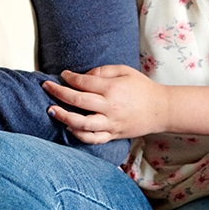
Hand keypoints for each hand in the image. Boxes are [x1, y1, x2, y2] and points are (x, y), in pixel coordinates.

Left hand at [42, 65, 167, 143]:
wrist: (162, 109)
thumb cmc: (142, 88)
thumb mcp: (124, 71)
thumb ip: (102, 71)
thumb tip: (81, 76)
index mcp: (112, 89)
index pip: (84, 82)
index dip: (69, 78)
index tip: (62, 75)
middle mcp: (110, 107)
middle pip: (78, 101)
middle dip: (59, 93)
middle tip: (46, 87)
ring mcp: (111, 124)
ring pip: (82, 124)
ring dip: (64, 117)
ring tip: (51, 111)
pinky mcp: (113, 135)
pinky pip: (93, 138)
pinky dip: (78, 135)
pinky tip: (68, 127)